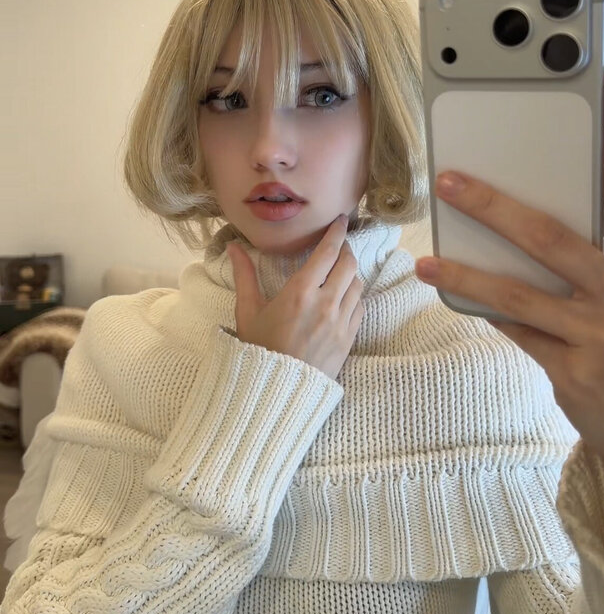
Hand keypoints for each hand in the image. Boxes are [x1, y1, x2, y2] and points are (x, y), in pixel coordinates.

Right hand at [227, 216, 363, 380]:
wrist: (276, 393)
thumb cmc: (258, 351)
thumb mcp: (248, 312)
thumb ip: (244, 276)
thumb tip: (234, 247)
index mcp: (300, 292)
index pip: (328, 252)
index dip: (336, 232)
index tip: (339, 220)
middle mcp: (325, 303)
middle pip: (348, 264)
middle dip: (346, 250)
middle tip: (339, 245)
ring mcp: (340, 322)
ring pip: (357, 285)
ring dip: (350, 273)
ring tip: (340, 271)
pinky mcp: (349, 339)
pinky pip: (360, 308)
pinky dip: (355, 296)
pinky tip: (344, 296)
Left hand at [414, 70, 603, 482]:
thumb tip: (545, 209)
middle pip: (553, 237)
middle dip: (494, 206)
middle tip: (449, 178)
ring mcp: (600, 335)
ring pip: (518, 292)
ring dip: (466, 270)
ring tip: (428, 256)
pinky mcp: (574, 370)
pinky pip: (517, 329)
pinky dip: (486, 307)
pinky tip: (456, 289)